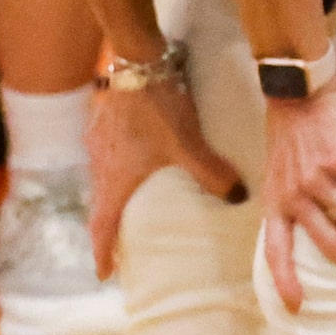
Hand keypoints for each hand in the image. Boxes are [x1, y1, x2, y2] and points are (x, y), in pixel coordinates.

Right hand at [88, 74, 247, 277]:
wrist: (137, 61)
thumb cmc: (159, 107)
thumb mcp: (189, 145)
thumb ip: (212, 174)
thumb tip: (238, 198)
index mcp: (116, 176)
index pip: (103, 223)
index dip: (103, 251)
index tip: (103, 274)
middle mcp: (100, 162)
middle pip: (99, 202)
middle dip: (107, 224)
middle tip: (118, 242)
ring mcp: (97, 140)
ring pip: (101, 176)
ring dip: (111, 194)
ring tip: (126, 201)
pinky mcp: (102, 122)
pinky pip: (105, 154)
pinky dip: (114, 167)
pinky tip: (130, 158)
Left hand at [259, 85, 335, 311]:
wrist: (294, 90)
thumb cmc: (290, 134)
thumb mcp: (279, 173)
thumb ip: (294, 200)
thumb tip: (321, 229)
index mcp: (277, 201)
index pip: (276, 248)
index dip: (284, 278)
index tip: (295, 307)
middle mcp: (294, 194)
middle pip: (327, 243)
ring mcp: (315, 176)